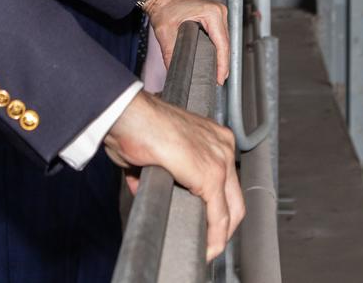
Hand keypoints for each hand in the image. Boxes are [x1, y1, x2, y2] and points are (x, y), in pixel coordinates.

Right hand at [104, 91, 244, 260]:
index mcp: (211, 137)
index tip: (204, 221)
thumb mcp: (153, 151)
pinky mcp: (210, 175)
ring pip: (232, 209)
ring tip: (205, 248)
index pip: (225, 180)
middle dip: (223, 226)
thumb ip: (157, 171)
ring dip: (219, 234)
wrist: (128, 114)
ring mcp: (220, 159)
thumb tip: (148, 186)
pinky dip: (214, 237)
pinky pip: (219, 216)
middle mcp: (222, 145)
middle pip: (234, 197)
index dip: (216, 206)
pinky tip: (207, 248)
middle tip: (208, 241)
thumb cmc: (134, 124)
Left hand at [143, 0, 229, 84]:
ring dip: (222, 55)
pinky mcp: (214, 14)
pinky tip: (215, 57)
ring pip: (224, 39)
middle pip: (226, 43)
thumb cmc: (164, 4)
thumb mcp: (165, 32)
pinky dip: (218, 46)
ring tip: (218, 73)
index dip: (222, 64)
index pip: (222, 44)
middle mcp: (219, 11)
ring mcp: (218, 11)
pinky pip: (220, 34)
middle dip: (223, 62)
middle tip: (218, 80)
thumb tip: (174, 71)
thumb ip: (170, 54)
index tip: (220, 78)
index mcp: (212, 13)